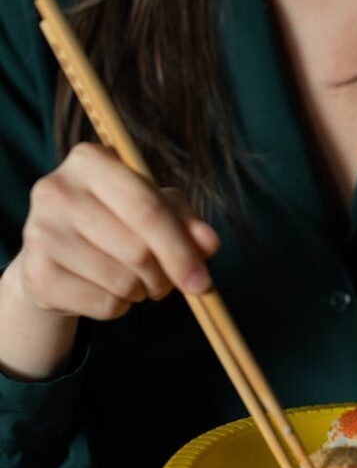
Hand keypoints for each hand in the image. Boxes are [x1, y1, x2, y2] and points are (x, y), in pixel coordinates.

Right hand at [15, 142, 219, 321]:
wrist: (56, 255)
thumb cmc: (114, 222)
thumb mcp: (153, 209)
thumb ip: (185, 222)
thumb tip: (208, 243)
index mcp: (90, 160)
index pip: (147, 208)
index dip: (181, 250)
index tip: (202, 282)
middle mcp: (57, 190)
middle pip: (138, 250)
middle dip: (164, 276)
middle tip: (163, 280)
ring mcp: (40, 233)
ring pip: (123, 282)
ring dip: (141, 292)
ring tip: (133, 280)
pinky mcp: (37, 274)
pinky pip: (104, 304)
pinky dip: (119, 307)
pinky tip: (106, 289)